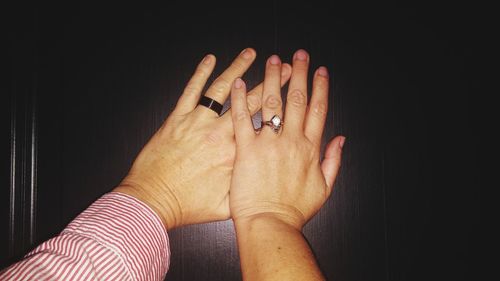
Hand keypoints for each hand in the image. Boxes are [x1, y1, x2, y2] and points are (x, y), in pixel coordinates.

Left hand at [114, 48, 291, 229]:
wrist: (152, 201)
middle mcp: (218, 133)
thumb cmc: (186, 205)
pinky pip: (191, 90)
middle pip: (250, 100)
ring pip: (222, 89)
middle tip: (282, 68)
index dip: (280, 107)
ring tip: (251, 55)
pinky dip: (201, 73)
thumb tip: (260, 176)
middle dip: (270, 81)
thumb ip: (246, 188)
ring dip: (238, 68)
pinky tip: (209, 60)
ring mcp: (197, 122)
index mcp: (234, 153)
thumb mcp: (226, 206)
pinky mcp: (177, 118)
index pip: (263, 124)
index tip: (291, 95)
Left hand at [229, 50, 344, 229]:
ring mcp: (268, 144)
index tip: (320, 72)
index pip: (318, 110)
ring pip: (271, 103)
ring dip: (272, 79)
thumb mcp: (324, 188)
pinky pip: (242, 118)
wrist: (270, 225)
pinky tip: (238, 83)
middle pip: (297, 100)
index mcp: (310, 149)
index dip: (320, 88)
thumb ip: (333, 161)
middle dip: (299, 74)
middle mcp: (291, 141)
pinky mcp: (245, 150)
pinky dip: (240, 100)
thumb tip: (341, 140)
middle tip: (298, 55)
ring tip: (272, 61)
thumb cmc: (293, 211)